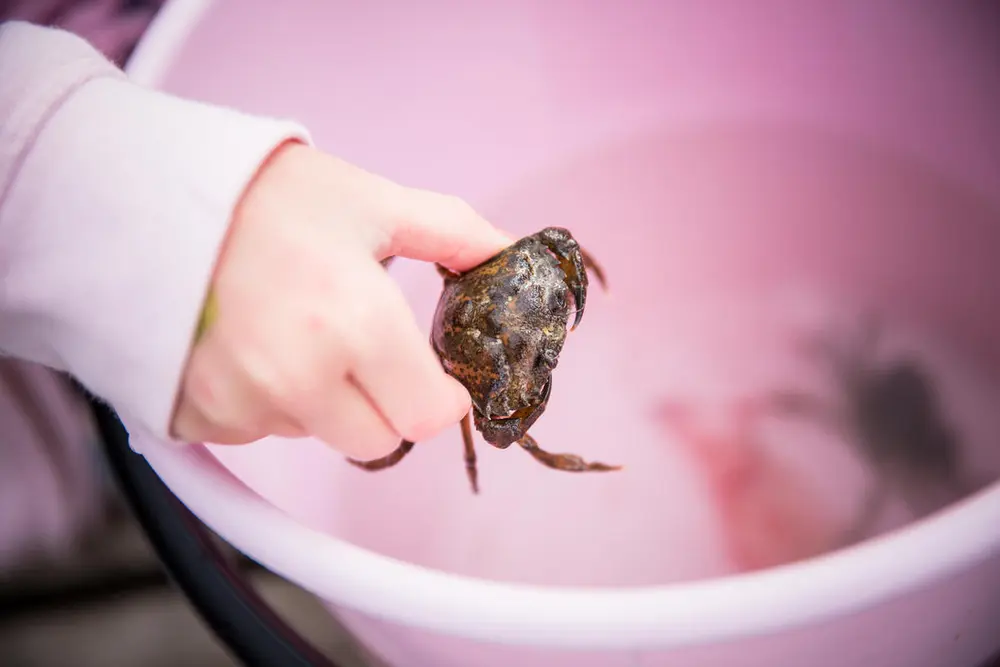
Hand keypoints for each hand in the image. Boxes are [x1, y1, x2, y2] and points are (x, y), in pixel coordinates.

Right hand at [169, 141, 510, 459]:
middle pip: (380, 441)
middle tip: (359, 343)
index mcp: (355, 323)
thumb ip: (456, 234)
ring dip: (321, 399)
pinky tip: (249, 345)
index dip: (440, 396)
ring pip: (317, 435)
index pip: (429, 417)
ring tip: (291, 328)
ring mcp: (241, 405)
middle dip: (386, 403)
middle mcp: (298, 378)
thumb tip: (513, 256)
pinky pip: (259, 432)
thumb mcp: (372, 202)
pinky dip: (266, 401)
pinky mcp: (197, 417)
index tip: (432, 370)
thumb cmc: (265, 196)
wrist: (144, 195)